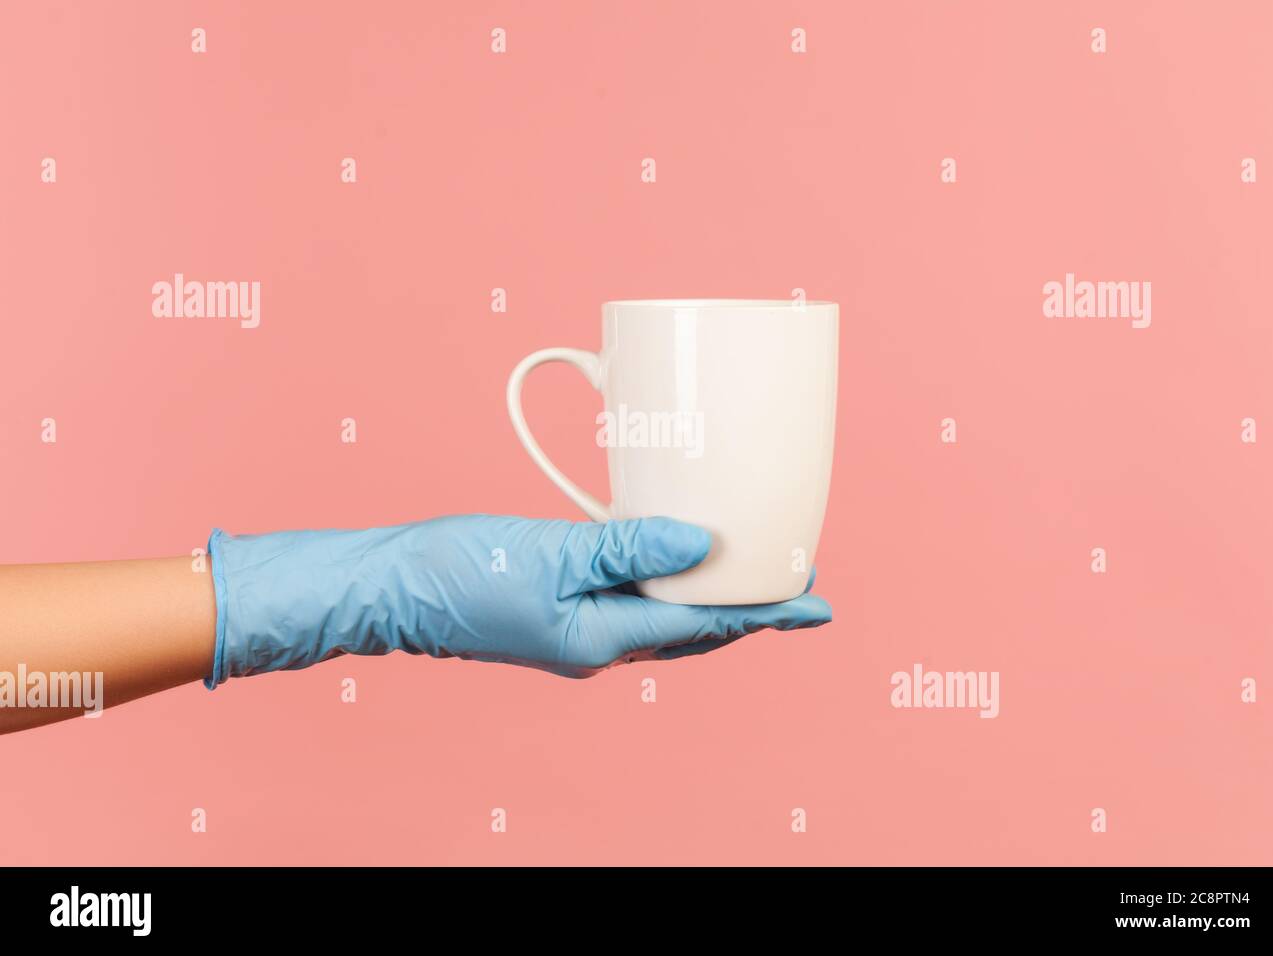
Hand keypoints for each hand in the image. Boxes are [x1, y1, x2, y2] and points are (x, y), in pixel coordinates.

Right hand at [207, 515, 831, 682]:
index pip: (706, 624)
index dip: (766, 612)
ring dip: (712, 600)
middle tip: (799, 583)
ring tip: (752, 575)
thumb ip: (629, 549)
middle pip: (696, 630)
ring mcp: (579, 634)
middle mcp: (599, 647)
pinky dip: (667, 587)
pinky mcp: (561, 613)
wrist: (391, 588)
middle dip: (751, 610)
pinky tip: (673, 561)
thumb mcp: (552, 554)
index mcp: (602, 640)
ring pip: (667, 621)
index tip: (816, 605)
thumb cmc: (460, 571)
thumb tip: (703, 544)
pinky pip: (634, 605)